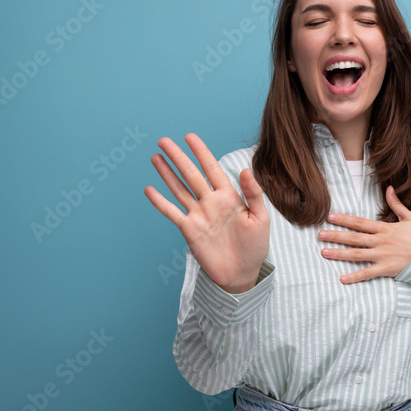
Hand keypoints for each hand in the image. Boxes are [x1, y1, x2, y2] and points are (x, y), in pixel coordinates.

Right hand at [144, 133, 269, 293]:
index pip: (212, 168)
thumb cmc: (255, 246)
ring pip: (179, 189)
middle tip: (164, 141)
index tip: (190, 137)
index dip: (201, 152)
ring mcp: (198, 215)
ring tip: (155, 158)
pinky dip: (160, 202)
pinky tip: (149, 190)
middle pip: (191, 175)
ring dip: (166, 174)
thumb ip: (253, 194)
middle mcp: (211, 202)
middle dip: (178, 157)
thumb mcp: (260, 218)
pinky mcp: (189, 230)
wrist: (242, 273)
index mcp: (229, 196)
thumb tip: (246, 169)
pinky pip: (172, 213)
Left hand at [318, 185, 410, 283]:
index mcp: (385, 228)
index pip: (360, 222)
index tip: (330, 217)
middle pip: (354, 238)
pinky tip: (341, 279)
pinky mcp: (385, 269)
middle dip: (336, 235)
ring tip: (323, 252)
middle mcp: (380, 242)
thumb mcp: (410, 217)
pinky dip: (354, 277)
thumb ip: (396, 204)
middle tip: (319, 234)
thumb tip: (389, 188)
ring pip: (356, 254)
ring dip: (339, 254)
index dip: (344, 219)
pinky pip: (367, 274)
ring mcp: (382, 256)